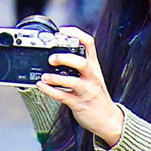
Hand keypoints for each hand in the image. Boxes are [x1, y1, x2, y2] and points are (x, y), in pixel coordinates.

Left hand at [38, 30, 123, 146]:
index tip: (63, 31)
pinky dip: (50, 91)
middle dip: (65, 58)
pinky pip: (63, 97)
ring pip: (73, 82)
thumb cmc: (96, 95)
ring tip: (43, 76)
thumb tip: (56, 56)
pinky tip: (42, 86)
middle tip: (51, 58)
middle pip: (82, 62)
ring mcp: (87, 91)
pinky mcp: (79, 104)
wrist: (108, 119)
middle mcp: (92, 77)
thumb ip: (79, 66)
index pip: (89, 44)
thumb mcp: (92, 76)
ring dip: (56, 78)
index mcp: (94, 66)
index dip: (76, 34)